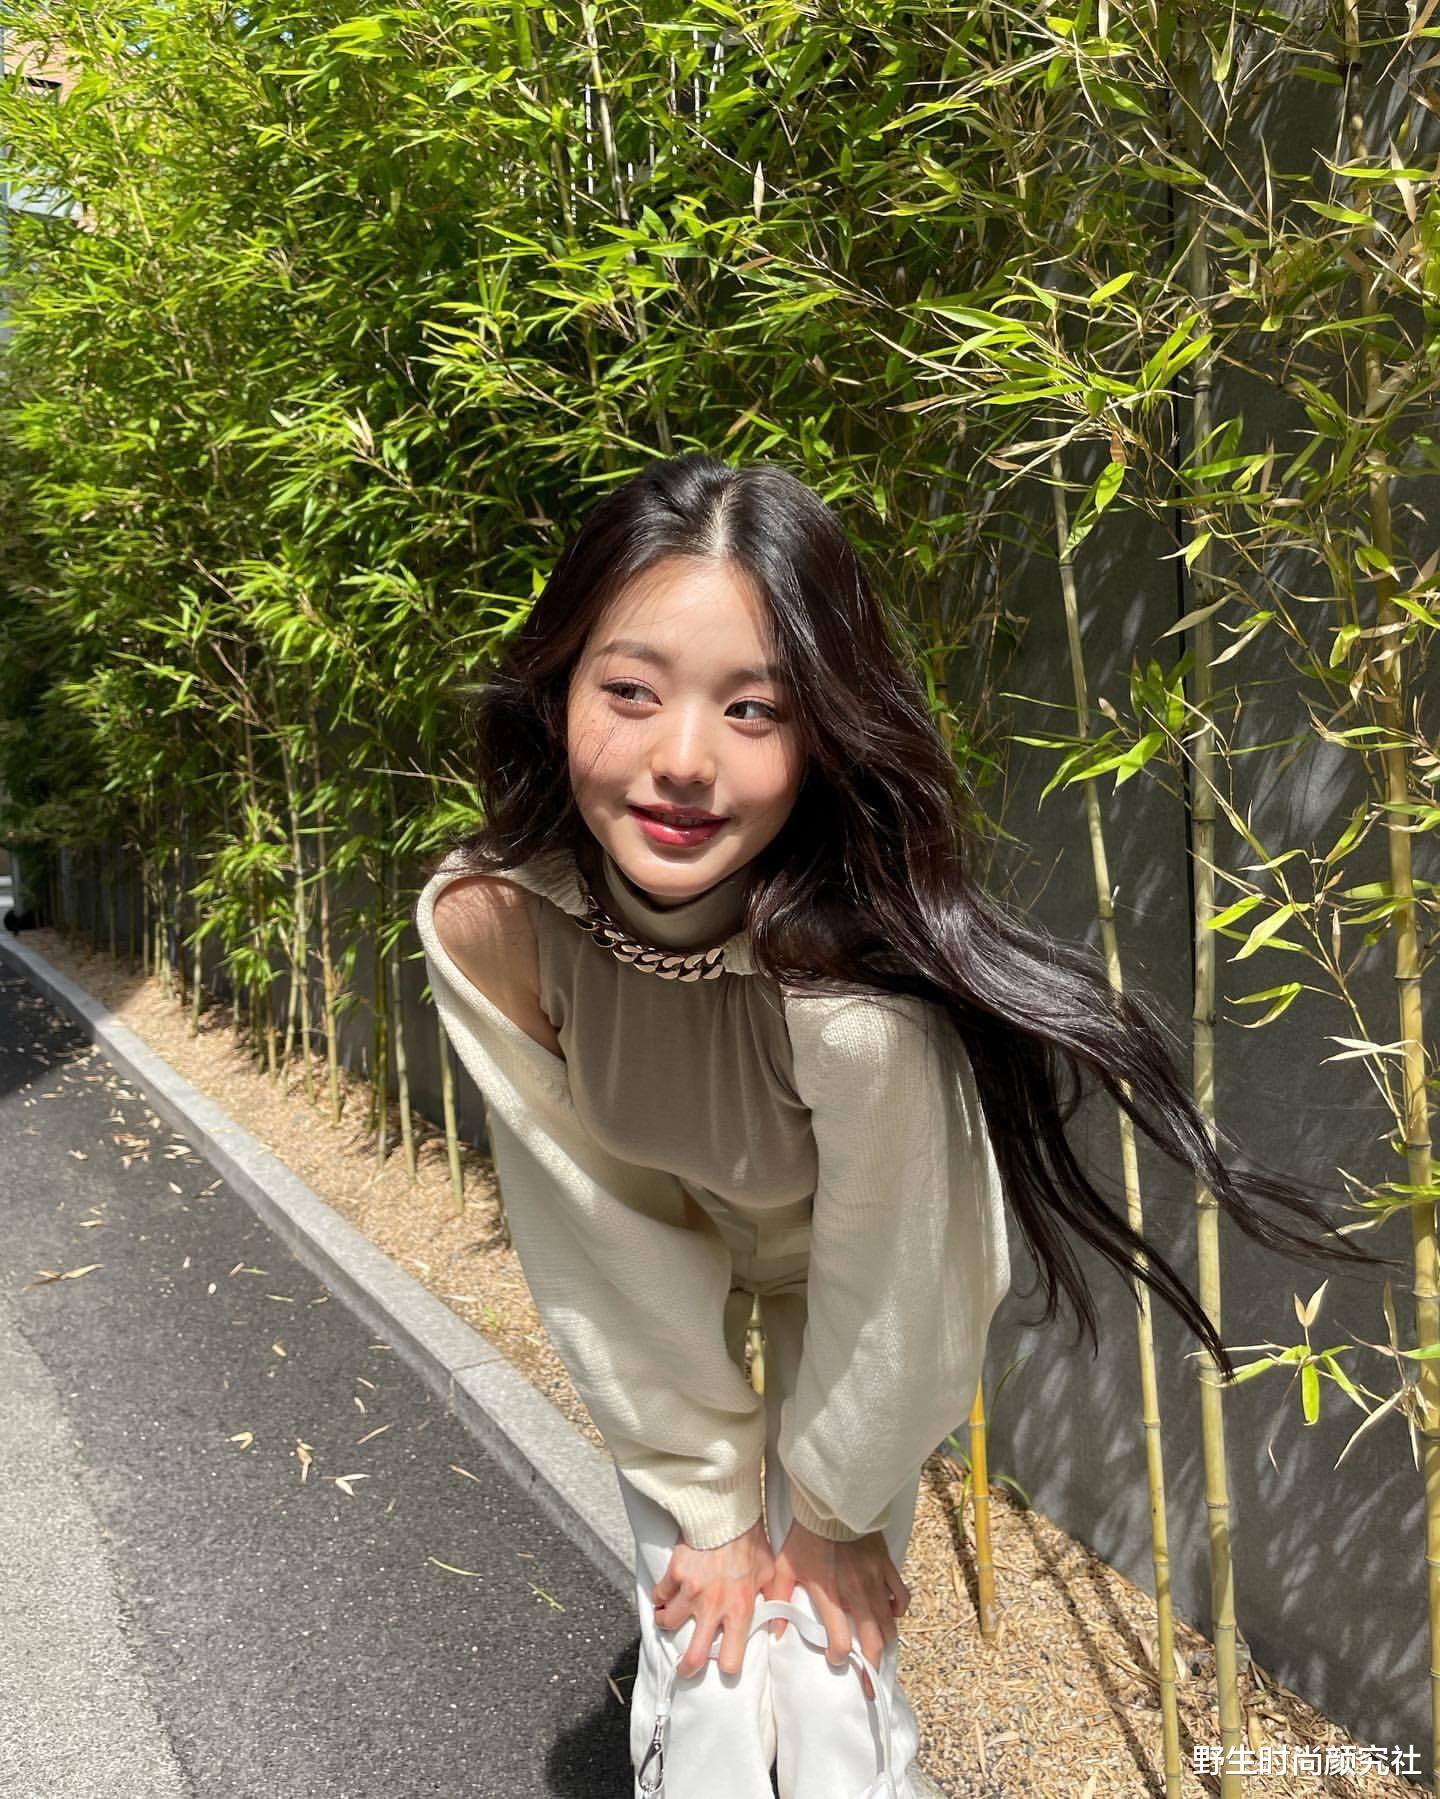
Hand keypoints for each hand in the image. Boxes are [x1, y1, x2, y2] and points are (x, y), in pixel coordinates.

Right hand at [651, 1519, 775, 1678]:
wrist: (727, 1512)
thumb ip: (774, 1602)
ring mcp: (690, 1591)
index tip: (725, 1662)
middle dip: (687, 1668)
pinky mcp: (674, 1574)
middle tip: (686, 1668)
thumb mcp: (770, 1573)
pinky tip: (664, 1596)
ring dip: (668, 1623)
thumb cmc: (752, 1542)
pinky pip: (659, 1596)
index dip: (727, 1665)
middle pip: (693, 1656)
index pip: (730, 1658)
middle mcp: (713, 1607)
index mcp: (739, 1610)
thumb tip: (779, 1629)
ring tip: (671, 1620)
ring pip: (669, 1624)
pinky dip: (660, 1598)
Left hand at [768, 1519, 909, 1699]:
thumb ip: (779, 1601)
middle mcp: (856, 1594)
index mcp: (830, 1596)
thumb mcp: (784, 1567)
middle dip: (872, 1665)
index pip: (840, 1640)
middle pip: (873, 1640)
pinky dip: (898, 1609)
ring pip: (889, 1623)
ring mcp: (875, 1581)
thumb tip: (776, 1632)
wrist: (830, 1503)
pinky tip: (891, 1614)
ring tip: (881, 1653)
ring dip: (886, 1642)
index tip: (835, 1659)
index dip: (839, 1656)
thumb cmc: (805, 1535)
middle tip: (870, 1682)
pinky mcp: (887, 1567)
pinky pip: (901, 1596)